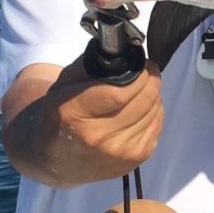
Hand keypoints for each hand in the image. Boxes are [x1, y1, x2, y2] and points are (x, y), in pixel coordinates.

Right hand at [46, 58, 164, 175]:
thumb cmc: (61, 114)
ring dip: (153, 96)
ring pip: (155, 111)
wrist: (56, 160)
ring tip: (141, 90)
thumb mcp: (64, 83)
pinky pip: (157, 125)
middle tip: (148, 71)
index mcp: (75, 113)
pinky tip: (140, 109)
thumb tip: (124, 51)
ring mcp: (118, 153)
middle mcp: (97, 137)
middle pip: (144, 100)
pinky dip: (154, 113)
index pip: (122, 91)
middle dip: (151, 79)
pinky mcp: (134, 161)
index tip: (143, 63)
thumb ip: (92, 64)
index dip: (139, 73)